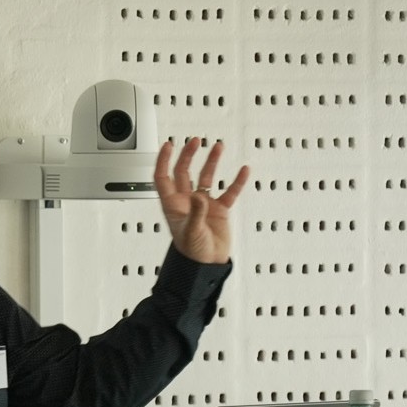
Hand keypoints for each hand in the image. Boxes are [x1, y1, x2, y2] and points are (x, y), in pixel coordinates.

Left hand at [155, 137, 250, 265]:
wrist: (208, 265)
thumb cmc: (192, 252)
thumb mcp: (191, 232)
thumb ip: (196, 213)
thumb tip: (199, 196)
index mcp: (173, 205)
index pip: (163, 177)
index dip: (163, 161)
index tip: (168, 145)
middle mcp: (187, 201)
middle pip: (184, 172)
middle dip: (187, 156)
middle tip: (195, 141)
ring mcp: (203, 204)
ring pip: (206, 177)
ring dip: (211, 162)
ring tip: (218, 146)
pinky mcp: (219, 210)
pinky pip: (228, 192)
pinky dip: (236, 181)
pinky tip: (243, 171)